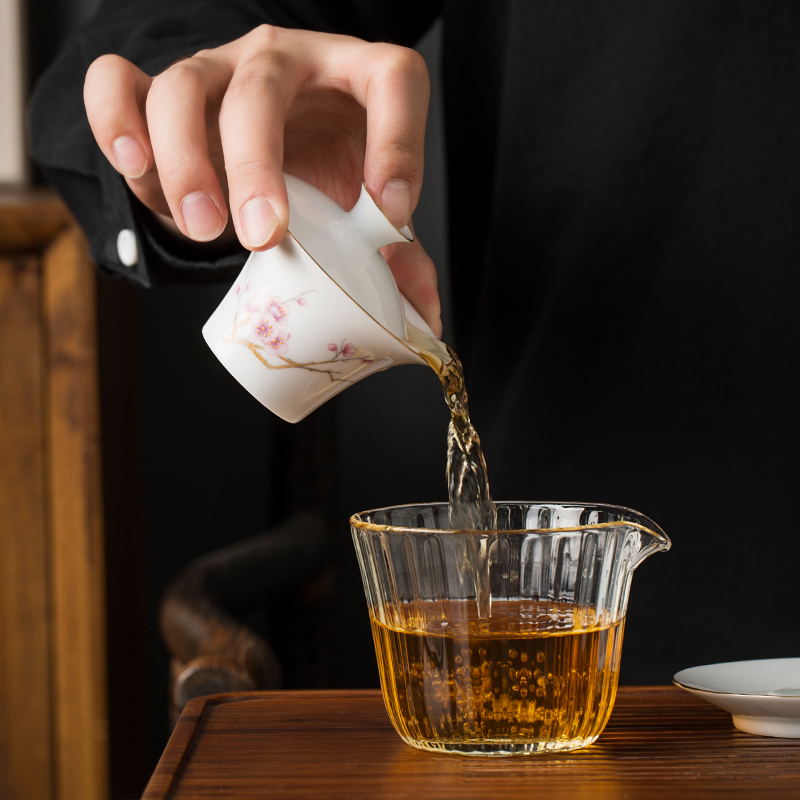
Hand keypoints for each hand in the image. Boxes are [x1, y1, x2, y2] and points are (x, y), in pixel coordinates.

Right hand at [84, 25, 441, 335]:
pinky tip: (135, 168)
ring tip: (205, 230)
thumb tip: (423, 320)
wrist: (266, 150)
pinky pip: (118, 82)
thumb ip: (400, 257)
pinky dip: (114, 120)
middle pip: (262, 86)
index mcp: (356, 78)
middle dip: (258, 166)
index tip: (392, 211)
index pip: (391, 80)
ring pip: (182, 85)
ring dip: (185, 162)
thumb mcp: (365, 207)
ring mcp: (217, 68)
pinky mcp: (159, 89)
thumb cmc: (326, 171)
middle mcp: (284, 60)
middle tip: (263, 236)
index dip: (400, 141)